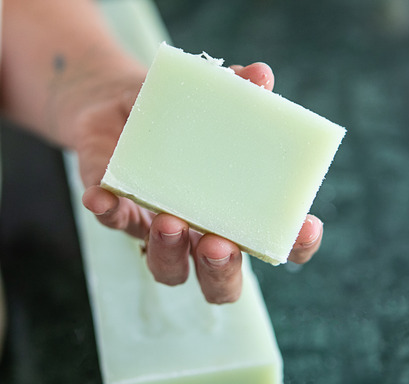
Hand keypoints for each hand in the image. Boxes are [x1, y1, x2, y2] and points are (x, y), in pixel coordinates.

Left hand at [68, 62, 323, 302]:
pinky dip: (109, 212)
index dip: (296, 245)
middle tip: (221, 245)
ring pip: (166, 269)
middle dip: (222, 272)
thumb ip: (234, 90)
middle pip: (221, 282)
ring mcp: (158, 230)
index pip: (276, 243)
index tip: (307, 224)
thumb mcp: (207, 98)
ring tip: (170, 221)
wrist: (118, 106)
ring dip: (168, 253)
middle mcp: (201, 234)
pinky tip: (101, 196)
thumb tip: (259, 75)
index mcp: (236, 213)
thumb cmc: (179, 114)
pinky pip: (113, 222)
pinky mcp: (118, 212)